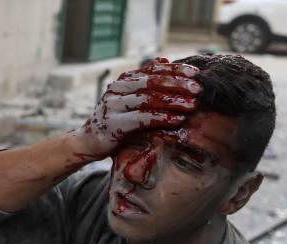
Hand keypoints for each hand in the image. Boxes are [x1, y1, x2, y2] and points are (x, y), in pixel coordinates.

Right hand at [73, 58, 201, 158]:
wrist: (88, 142)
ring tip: (191, 105)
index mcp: (123, 80)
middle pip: (152, 82)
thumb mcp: (130, 97)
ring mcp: (113, 106)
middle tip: (198, 90)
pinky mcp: (113, 125)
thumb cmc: (115, 120)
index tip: (195, 74)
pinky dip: (161, 118)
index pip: (153, 70)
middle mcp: (117, 89)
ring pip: (148, 99)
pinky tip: (176, 120)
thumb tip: (164, 59)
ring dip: (173, 102)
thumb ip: (146, 81)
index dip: (175, 70)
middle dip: (178, 85)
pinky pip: (141, 119)